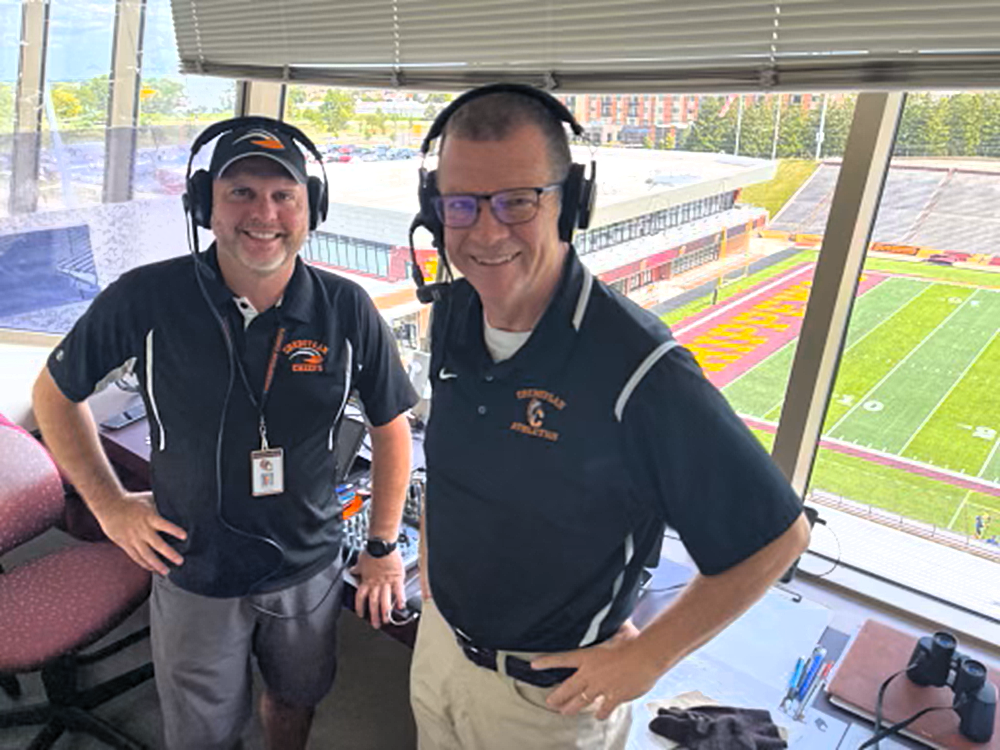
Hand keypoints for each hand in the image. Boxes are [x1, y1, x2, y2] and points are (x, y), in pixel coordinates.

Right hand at [94, 491, 186, 574]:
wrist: (109, 505)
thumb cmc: (133, 501)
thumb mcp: (149, 498)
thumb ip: (161, 505)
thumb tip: (179, 504)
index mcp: (149, 517)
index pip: (164, 524)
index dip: (174, 530)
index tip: (185, 536)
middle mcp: (142, 529)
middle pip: (157, 544)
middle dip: (169, 553)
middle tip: (180, 561)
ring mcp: (133, 538)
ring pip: (146, 555)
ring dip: (157, 564)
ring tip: (167, 572)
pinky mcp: (125, 544)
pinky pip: (136, 557)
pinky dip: (144, 564)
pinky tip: (153, 569)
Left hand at [351, 550, 404, 628]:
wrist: (382, 544)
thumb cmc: (372, 551)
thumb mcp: (361, 560)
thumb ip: (358, 568)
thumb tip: (353, 570)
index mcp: (367, 580)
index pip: (360, 597)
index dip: (360, 607)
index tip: (361, 614)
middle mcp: (376, 584)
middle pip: (373, 603)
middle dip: (374, 615)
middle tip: (376, 625)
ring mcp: (386, 582)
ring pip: (385, 600)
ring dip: (385, 611)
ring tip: (387, 620)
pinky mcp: (397, 578)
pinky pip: (398, 591)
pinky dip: (400, 599)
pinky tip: (401, 607)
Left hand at [532, 620, 660, 720]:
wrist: (646, 656)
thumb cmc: (633, 640)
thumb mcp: (618, 628)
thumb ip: (611, 624)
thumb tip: (613, 612)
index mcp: (587, 656)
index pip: (561, 659)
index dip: (547, 662)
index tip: (534, 665)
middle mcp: (590, 673)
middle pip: (568, 688)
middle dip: (557, 697)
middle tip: (550, 702)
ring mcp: (601, 687)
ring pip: (581, 701)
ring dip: (572, 708)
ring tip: (565, 712)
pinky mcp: (614, 697)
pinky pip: (604, 709)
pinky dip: (601, 713)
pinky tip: (599, 716)